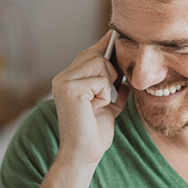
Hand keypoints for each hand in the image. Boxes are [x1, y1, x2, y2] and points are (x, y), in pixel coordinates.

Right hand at [51, 30, 127, 167]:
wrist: (84, 154)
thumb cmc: (94, 133)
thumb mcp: (109, 104)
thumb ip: (114, 86)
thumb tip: (125, 70)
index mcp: (68, 78)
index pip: (89, 52)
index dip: (105, 44)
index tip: (117, 33)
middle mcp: (62, 77)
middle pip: (97, 54)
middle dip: (110, 72)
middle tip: (104, 97)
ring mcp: (64, 82)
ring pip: (101, 64)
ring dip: (108, 86)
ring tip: (98, 104)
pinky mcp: (70, 89)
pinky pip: (101, 80)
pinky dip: (105, 95)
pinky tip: (95, 108)